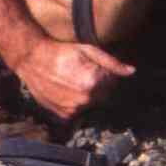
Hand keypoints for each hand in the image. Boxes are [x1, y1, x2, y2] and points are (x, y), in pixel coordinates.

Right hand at [15, 37, 134, 119]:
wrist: (33, 59)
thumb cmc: (61, 51)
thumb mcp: (88, 50)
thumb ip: (112, 63)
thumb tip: (131, 72)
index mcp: (94, 82)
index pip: (113, 83)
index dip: (106, 73)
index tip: (94, 66)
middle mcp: (85, 99)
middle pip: (103, 95)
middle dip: (98, 85)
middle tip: (82, 72)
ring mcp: (74, 109)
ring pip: (91, 104)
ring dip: (87, 95)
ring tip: (72, 79)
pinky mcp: (63, 115)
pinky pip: (77, 111)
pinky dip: (75, 102)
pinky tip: (66, 89)